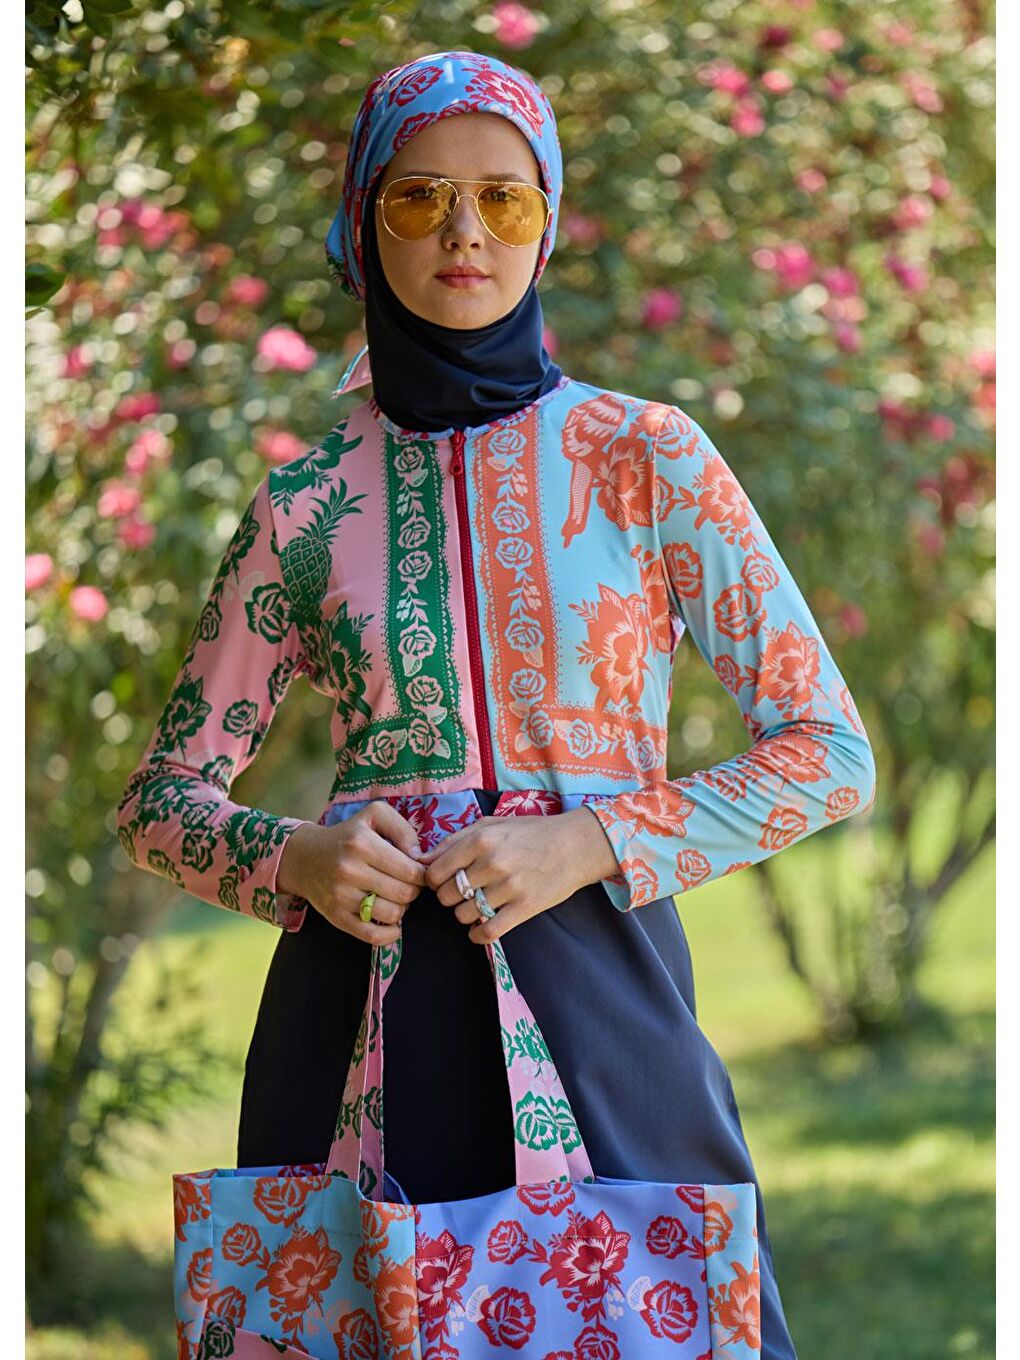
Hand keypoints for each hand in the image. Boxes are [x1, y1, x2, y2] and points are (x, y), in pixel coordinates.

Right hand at [276, 802, 427, 944]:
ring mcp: (342, 896)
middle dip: (414, 891)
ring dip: (402, 908)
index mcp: (362, 844)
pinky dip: (390, 933)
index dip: (423, 874)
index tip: (418, 872)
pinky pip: (373, 935)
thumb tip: (419, 857)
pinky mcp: (336, 916)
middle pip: (404, 893)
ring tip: (395, 896)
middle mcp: (350, 870)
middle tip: (408, 884)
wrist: (304, 857)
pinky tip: (393, 924)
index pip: (411, 871)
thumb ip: (403, 828)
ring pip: (393, 914)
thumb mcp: (374, 815)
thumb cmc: (347, 836)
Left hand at [417, 806, 619, 944]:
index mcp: (480, 839)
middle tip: (463, 893)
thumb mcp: (491, 824)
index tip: (445, 881)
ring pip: (464, 915)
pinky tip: (480, 928)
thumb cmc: (531, 832)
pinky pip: (488, 931)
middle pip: (447, 896)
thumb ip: (455, 840)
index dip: (434, 880)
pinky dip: (478, 934)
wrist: (575, 845)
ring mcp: (508, 887)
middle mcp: (491, 863)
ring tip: (477, 904)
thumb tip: (421, 860)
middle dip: (450, 897)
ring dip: (465, 914)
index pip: (435, 872)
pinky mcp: (525, 908)